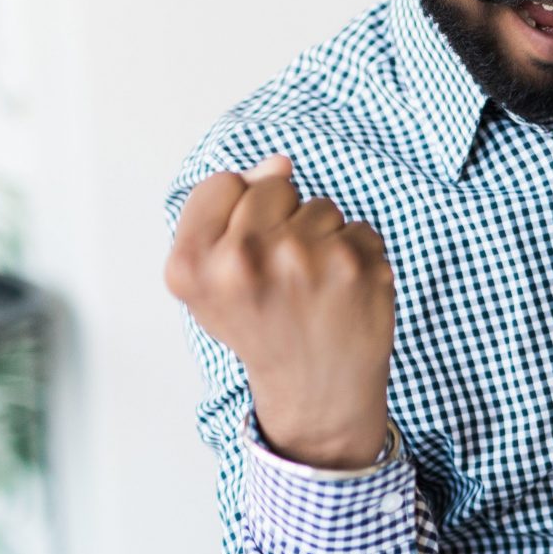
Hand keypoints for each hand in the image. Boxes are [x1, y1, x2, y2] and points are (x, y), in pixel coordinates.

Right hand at [164, 154, 395, 468]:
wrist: (316, 390)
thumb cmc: (260, 325)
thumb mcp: (207, 280)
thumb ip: (223, 210)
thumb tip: (280, 163)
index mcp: (193, 265)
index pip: (221, 184)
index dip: (238, 214)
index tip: (246, 256)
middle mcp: (243, 260)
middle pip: (273, 187)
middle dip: (282, 222)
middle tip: (282, 277)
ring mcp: (303, 260)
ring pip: (321, 207)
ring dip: (323, 240)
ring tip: (312, 289)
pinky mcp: (355, 265)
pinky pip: (359, 229)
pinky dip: (357, 256)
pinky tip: (343, 294)